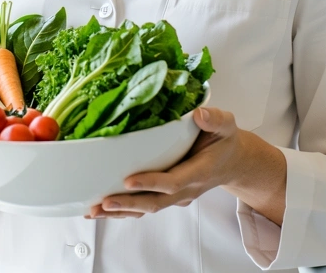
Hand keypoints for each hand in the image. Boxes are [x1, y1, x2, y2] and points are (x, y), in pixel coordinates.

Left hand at [86, 106, 264, 219]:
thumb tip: (199, 115)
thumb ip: (215, 120)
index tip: (128, 180)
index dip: (150, 182)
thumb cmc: (224, 141)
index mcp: (199, 172)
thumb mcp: (226, 125)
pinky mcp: (167, 197)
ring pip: (147, 209)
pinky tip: (101, 211)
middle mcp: (186, 189)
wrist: (231, 162)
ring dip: (120, 211)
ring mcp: (176, 197)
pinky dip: (123, 211)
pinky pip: (144, 208)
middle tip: (103, 202)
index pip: (173, 181)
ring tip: (94, 210)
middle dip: (128, 203)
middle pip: (155, 202)